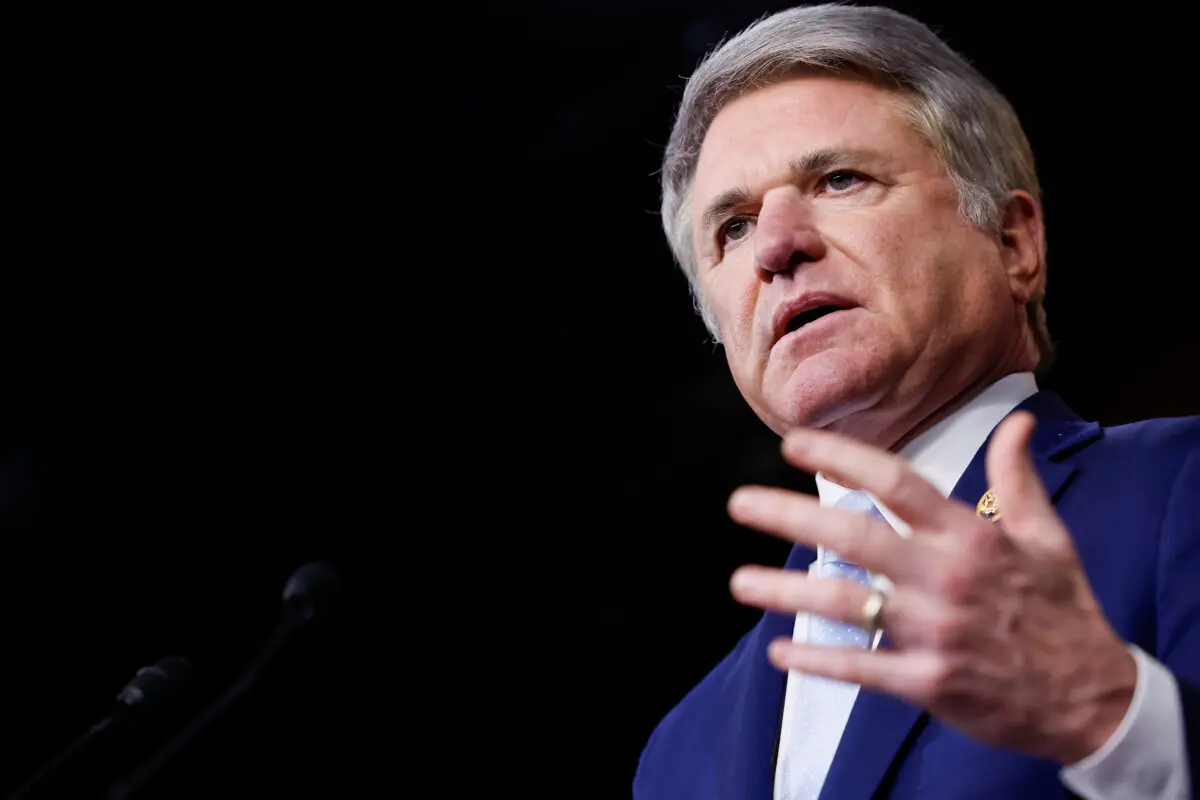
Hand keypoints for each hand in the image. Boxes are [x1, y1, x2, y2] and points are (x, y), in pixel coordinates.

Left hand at [726, 411, 1136, 763]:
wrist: (1093, 699)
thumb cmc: (1062, 610)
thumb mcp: (1048, 536)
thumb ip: (1018, 478)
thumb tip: (1016, 422)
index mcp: (969, 536)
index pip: (895, 483)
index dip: (840, 458)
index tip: (792, 444)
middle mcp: (945, 576)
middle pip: (854, 537)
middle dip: (790, 516)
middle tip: (740, 503)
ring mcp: (934, 631)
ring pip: (845, 604)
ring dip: (786, 593)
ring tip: (740, 582)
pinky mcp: (928, 682)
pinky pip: (860, 667)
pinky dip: (817, 661)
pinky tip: (778, 653)